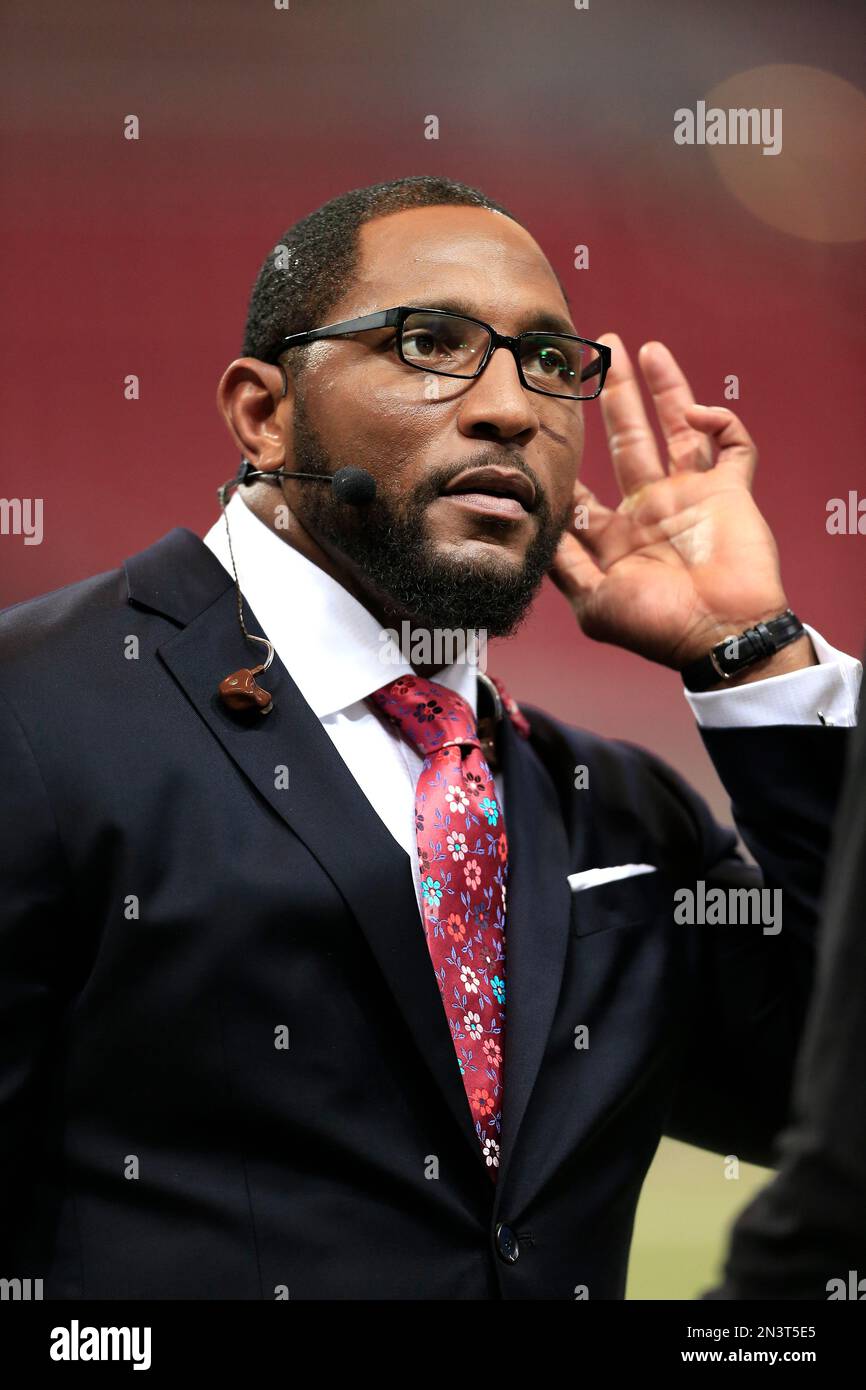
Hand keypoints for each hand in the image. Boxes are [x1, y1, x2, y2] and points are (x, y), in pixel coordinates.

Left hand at [550, 335, 814, 677]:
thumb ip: (562, 564)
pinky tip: (697, 413)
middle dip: (614, 398)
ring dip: (663, 388)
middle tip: (598, 353)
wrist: (720, 635)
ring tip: (643, 349)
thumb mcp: (592, 603)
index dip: (568, 461)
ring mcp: (693, 497)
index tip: (545, 426)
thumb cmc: (657, 627)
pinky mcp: (731, 491)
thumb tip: (529, 526)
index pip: (588, 489)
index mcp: (618, 537)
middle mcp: (652, 510)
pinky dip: (720, 422)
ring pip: (678, 429)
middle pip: (629, 440)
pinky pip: (733, 445)